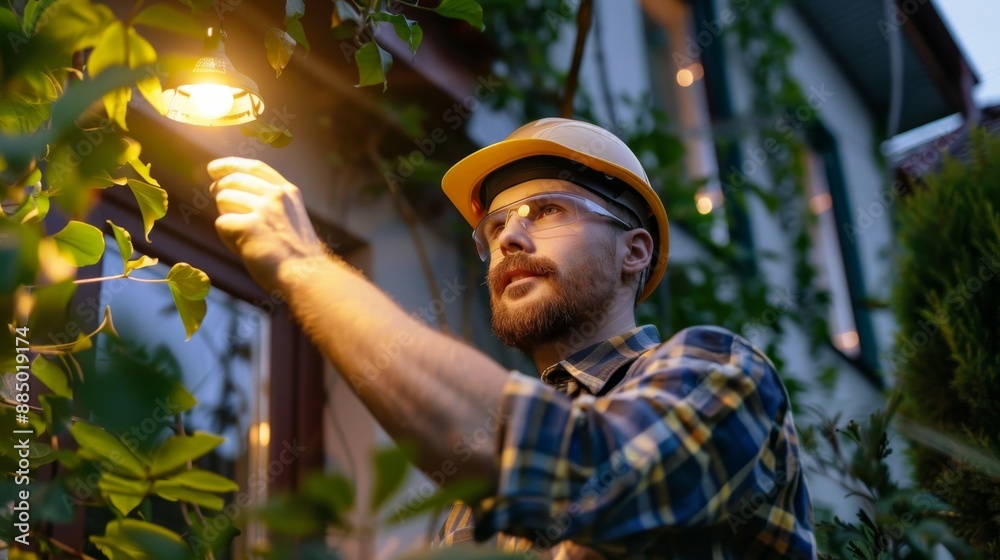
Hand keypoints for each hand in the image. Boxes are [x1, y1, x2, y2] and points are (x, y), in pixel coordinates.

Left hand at [207, 157, 326, 292]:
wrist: (307, 276)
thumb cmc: (296, 255)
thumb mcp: (290, 218)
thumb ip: (268, 202)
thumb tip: (226, 192)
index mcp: (288, 191)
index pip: (254, 167)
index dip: (230, 164)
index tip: (214, 168)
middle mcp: (276, 195)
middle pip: (232, 180)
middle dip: (220, 190)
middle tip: (220, 204)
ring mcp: (263, 209)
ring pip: (223, 199)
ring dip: (227, 217)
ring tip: (244, 237)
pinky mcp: (248, 226)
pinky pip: (222, 223)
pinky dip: (227, 237)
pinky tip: (243, 248)